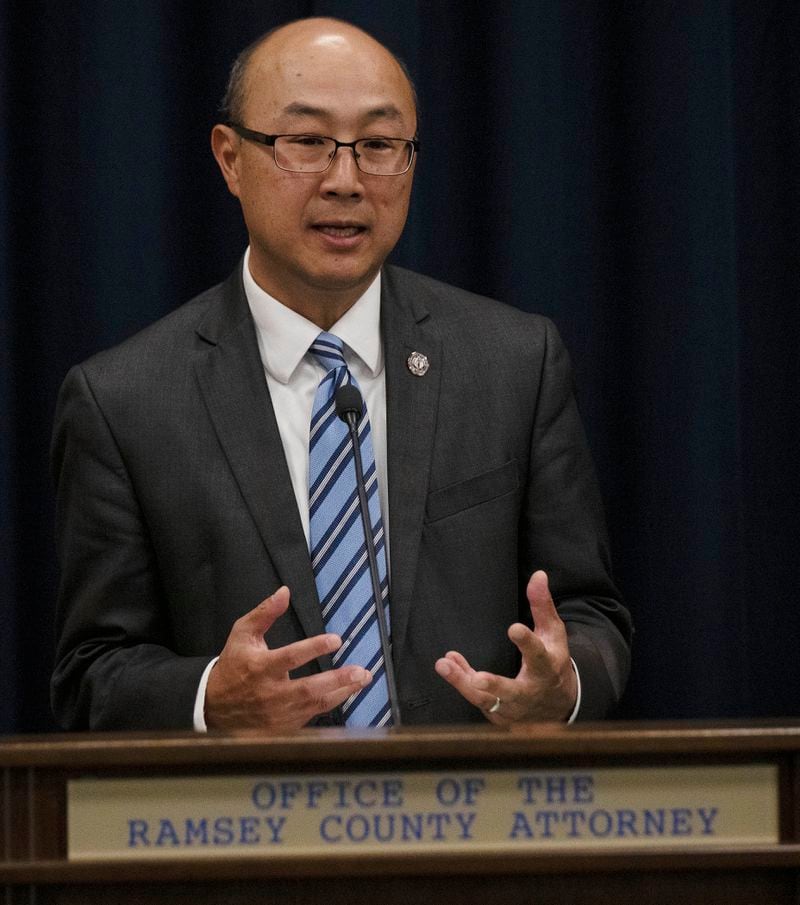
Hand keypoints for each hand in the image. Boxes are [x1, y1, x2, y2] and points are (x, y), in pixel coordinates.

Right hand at [204, 586, 371, 730]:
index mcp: (260, 668)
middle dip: (337, 680)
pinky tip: (347, 693)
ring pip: (314, 705)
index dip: (314, 648)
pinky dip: (331, 705)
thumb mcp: (242, 633)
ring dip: (342, 692)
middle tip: (360, 671)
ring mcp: (277, 714)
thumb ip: (264, 613)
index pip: (290, 658)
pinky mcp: (282, 727)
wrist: (214, 705)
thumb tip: (285, 591)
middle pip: (308, 689)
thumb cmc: (233, 664)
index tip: (336, 639)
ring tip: (362, 680)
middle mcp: (270, 694)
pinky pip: (312, 717)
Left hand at [434, 570, 576, 725]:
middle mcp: (531, 692)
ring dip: (463, 683)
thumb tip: (538, 575)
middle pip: (512, 692)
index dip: (526, 643)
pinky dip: (462, 683)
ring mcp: (514, 708)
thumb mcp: (552, 633)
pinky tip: (449, 665)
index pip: (538, 655)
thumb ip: (542, 606)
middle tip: (477, 679)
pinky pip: (478, 701)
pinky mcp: (499, 715)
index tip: (513, 629)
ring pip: (487, 701)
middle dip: (495, 686)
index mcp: (546, 668)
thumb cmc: (552, 661)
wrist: (558, 705)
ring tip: (444, 664)